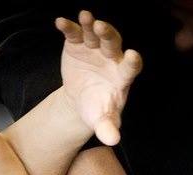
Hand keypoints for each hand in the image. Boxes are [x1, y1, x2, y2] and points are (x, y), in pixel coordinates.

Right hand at [55, 10, 141, 145]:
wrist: (82, 98)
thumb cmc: (97, 108)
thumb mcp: (101, 120)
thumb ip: (108, 128)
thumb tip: (113, 140)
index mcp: (122, 76)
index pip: (131, 67)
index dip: (132, 61)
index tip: (132, 56)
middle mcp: (111, 58)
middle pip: (113, 43)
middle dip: (108, 35)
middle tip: (102, 27)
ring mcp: (95, 49)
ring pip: (96, 33)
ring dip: (90, 24)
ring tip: (85, 16)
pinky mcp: (78, 44)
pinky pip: (75, 33)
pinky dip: (69, 27)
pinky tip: (60, 22)